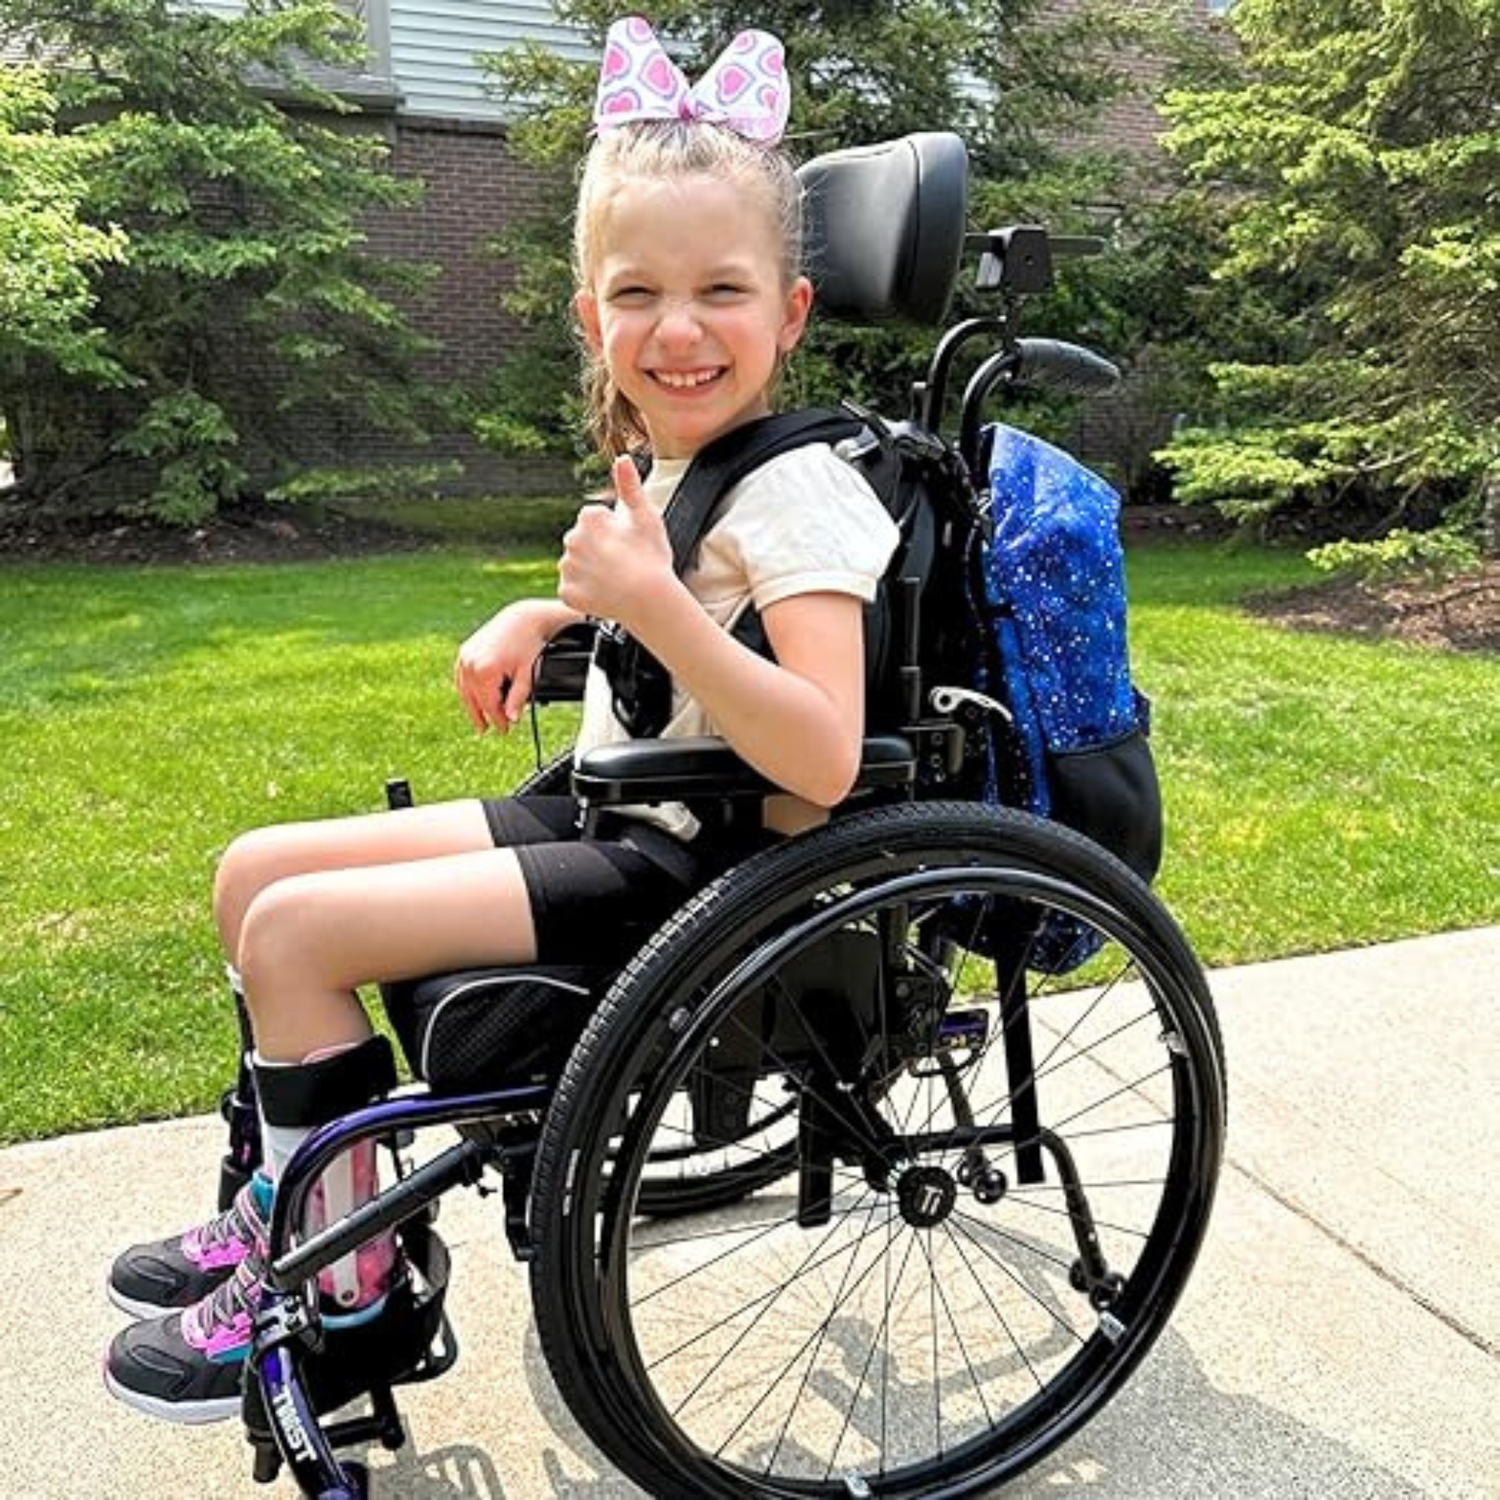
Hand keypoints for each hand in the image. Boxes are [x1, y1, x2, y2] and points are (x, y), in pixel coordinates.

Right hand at [452, 599, 559, 733]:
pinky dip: (467, 690)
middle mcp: (471, 663)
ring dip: (472, 706)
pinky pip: (462, 677)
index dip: (497, 720)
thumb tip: (512, 719)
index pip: (490, 705)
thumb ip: (518, 698)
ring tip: (479, 720)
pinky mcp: (464, 651)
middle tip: (488, 730)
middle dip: (483, 716)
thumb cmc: (527, 644)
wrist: (521, 619)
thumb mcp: (527, 675)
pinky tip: (473, 699)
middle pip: (474, 700)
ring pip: (465, 690)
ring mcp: (465, 656)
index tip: (504, 730)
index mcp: (486, 670)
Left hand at [557, 456, 674, 629]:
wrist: (650, 600)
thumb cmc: (651, 558)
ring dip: (591, 570)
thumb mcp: (646, 516)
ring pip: (577, 565)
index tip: (628, 544)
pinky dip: (586, 593)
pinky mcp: (566, 592)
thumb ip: (630, 486)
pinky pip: (573, 589)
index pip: (595, 520)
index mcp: (589, 518)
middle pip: (583, 541)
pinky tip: (605, 594)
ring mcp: (567, 568)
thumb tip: (621, 458)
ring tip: (615, 580)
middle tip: (624, 563)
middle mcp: (571, 540)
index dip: (614, 532)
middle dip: (599, 549)